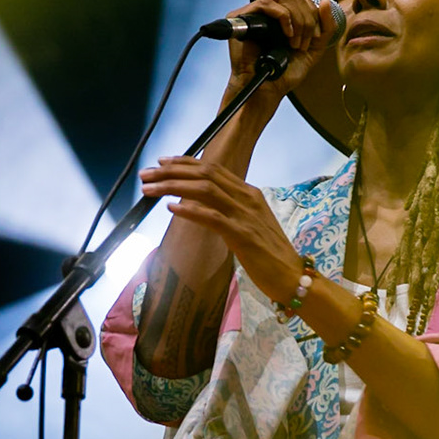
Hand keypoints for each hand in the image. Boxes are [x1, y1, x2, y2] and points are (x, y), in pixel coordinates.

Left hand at [138, 156, 303, 300]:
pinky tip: (171, 208)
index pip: (213, 168)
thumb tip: (198, 204)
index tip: (162, 161)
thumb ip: (228, 210)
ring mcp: (245, 216)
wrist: (292, 276)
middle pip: (205, 174)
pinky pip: (212, 217)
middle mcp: (247, 198)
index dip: (185, 163)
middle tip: (146, 173)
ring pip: (205, 190)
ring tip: (149, 189)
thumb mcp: (248, 224)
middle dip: (172, 171)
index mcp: (248, 193)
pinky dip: (190, 210)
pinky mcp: (243, 236)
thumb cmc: (269, 254)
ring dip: (173, 186)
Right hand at [223, 0, 339, 103]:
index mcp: (283, 14)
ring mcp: (255, 12)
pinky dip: (282, 17)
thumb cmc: (285, 72)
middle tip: (303, 43)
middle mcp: (269, 10)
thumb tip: (324, 1)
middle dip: (306, 18)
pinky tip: (286, 35)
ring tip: (294, 42)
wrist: (268, 88)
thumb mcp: (314, 48)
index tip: (313, 38)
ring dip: (296, 19)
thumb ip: (325, 26)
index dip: (312, 13)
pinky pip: (266, 3)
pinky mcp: (242, 17)